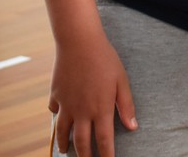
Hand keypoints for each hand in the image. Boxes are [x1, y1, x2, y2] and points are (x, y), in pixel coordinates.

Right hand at [50, 32, 136, 156]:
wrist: (79, 42)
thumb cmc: (105, 59)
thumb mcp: (121, 81)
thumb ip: (126, 105)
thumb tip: (133, 127)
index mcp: (100, 109)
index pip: (104, 140)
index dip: (107, 155)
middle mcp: (81, 111)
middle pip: (81, 142)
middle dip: (85, 156)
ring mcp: (66, 104)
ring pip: (63, 132)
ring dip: (65, 144)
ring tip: (66, 150)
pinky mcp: (55, 95)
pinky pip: (55, 112)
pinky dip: (56, 119)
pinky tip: (59, 121)